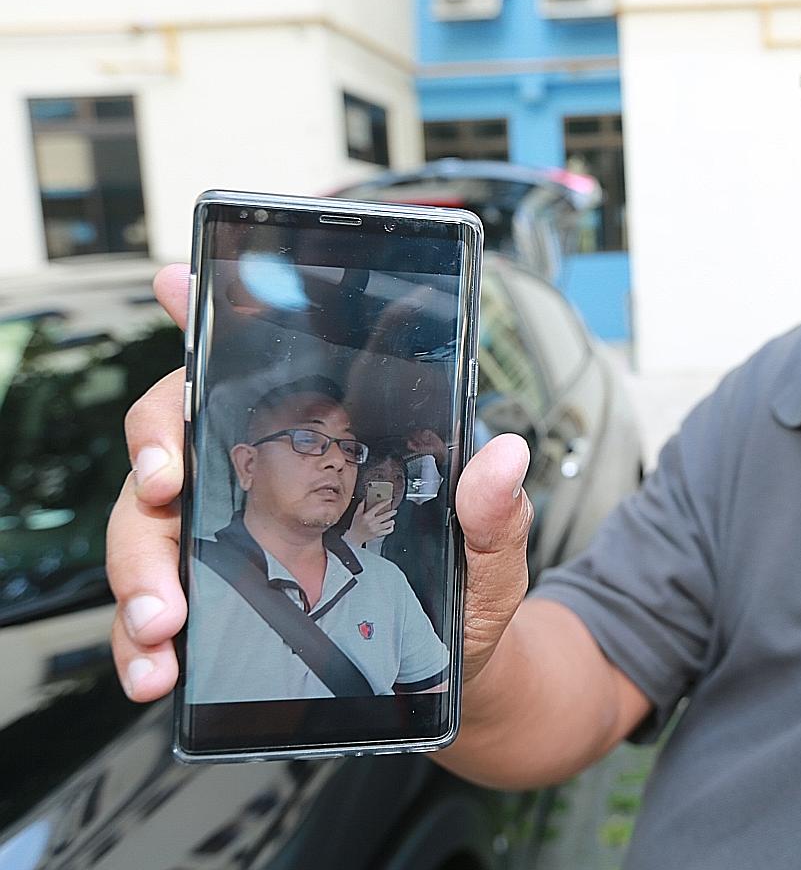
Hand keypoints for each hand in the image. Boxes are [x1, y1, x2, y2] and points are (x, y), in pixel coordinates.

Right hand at [107, 266, 536, 700]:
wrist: (457, 664)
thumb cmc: (467, 586)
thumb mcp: (490, 545)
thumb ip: (494, 506)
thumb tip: (504, 456)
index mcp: (318, 440)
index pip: (253, 366)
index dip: (205, 316)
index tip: (178, 289)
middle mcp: (257, 477)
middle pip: (173, 439)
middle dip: (157, 458)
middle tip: (169, 488)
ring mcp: (227, 538)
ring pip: (147, 529)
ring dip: (140, 569)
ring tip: (163, 620)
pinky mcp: (216, 602)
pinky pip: (155, 615)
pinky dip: (141, 643)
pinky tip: (155, 667)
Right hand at [343, 498, 395, 548]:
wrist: (354, 538)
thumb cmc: (355, 526)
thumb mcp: (356, 515)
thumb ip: (360, 506)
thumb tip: (364, 499)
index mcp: (367, 516)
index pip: (377, 507)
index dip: (384, 503)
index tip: (389, 500)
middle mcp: (372, 522)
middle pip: (385, 516)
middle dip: (391, 512)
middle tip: (395, 511)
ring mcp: (375, 529)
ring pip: (387, 524)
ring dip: (392, 521)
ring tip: (393, 520)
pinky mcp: (377, 534)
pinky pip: (387, 531)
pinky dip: (390, 529)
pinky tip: (391, 527)